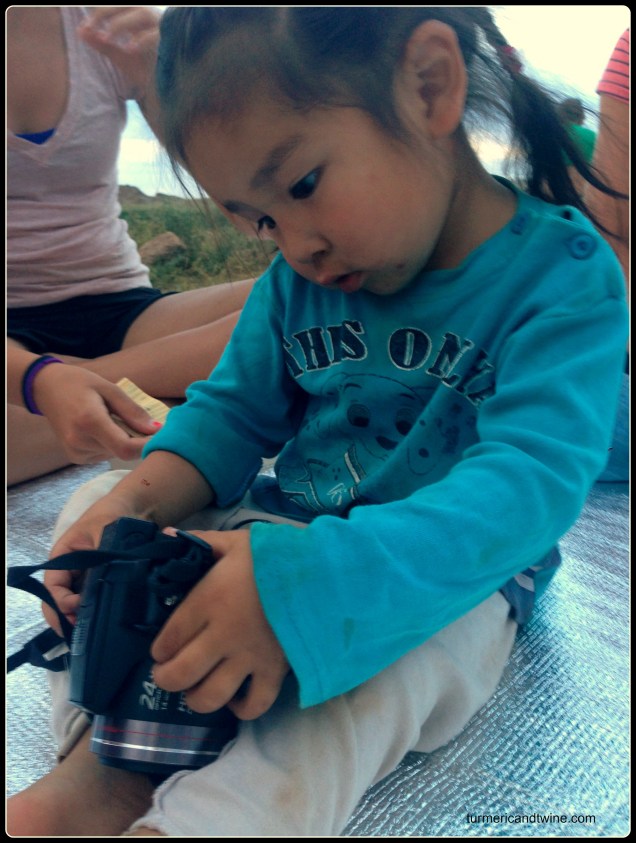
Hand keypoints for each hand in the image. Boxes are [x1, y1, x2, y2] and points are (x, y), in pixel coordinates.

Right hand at [34, 363, 160, 464]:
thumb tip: (156, 429)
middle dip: (138, 440)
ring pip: (115, 455)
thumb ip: (133, 411)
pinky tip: (104, 429)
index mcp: (89, 421)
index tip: (162, 436)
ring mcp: (76, 452)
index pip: (126, 448)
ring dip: (124, 441)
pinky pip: (105, 455)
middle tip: (144, 423)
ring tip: (116, 421)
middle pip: (122, 452)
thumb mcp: (109, 389)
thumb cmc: (80, 383)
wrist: (45, 388)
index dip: (147, 446)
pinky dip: (112, 444)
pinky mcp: (76, 458)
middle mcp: (80, 441)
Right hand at [44, 492, 136, 632]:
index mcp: (63, 558)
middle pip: (59, 601)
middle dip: (65, 619)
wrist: (136, 509)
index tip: (76, 608)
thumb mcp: (105, 531)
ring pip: (76, 606)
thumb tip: (103, 581)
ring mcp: (86, 580)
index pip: (52, 586)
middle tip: (80, 633)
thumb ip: (102, 555)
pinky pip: (94, 602)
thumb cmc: (114, 515)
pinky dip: (96, 614)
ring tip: (92, 634)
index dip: (60, 601)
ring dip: (81, 620)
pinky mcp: (103, 585)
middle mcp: (71, 572)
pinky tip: (105, 625)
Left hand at [77, 6, 160, 97]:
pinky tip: (129, 50)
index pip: (117, 6)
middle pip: (127, 4)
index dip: (99, 13)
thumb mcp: (121, 56)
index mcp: (139, 18)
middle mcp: (152, 17)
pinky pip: (157, 33)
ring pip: (142, 13)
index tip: (84, 27)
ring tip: (106, 38)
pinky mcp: (174, 39)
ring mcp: (164, 26)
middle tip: (89, 28)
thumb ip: (103, 44)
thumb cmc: (146, 71)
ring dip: (121, 23)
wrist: (169, 90)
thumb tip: (80, 32)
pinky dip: (141, 39)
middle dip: (106, 13)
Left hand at [151, 529, 288, 719]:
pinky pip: (253, 705)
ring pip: (209, 697)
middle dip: (165, 679)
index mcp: (208, 601)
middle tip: (167, 674)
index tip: (161, 649)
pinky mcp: (275, 671)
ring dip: (196, 698)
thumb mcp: (235, 542)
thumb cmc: (274, 556)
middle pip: (180, 674)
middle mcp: (223, 635)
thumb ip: (200, 541)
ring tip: (196, 689)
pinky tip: (235, 698)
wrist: (322, 571)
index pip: (167, 639)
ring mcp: (249, 657)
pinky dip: (240, 709)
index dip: (158, 650)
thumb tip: (167, 536)